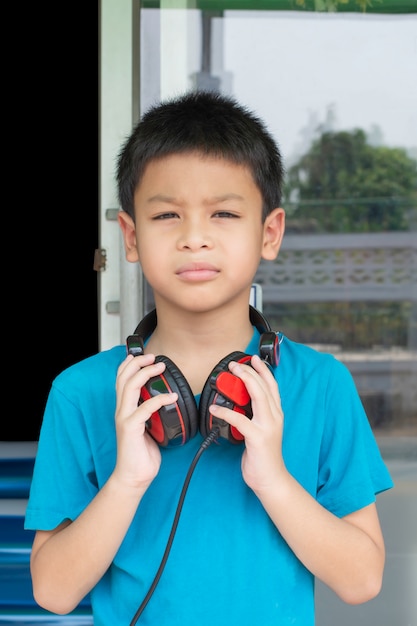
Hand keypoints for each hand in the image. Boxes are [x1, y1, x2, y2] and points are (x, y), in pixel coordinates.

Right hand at [113, 353, 177, 490]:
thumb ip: (150, 413)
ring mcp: (125, 419)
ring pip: (130, 387)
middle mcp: (121, 411)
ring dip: (146, 374)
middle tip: (154, 357)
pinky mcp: (131, 429)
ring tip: (161, 367)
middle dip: (138, 363)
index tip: (144, 356)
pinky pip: (145, 408)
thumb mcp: (147, 427)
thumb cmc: (141, 453)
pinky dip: (159, 399)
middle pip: (124, 378)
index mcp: (124, 409)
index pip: (121, 380)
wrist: (134, 476)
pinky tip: (171, 396)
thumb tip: (165, 400)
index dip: (130, 364)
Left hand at [209, 354, 284, 492]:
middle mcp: (274, 417)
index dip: (263, 371)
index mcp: (276, 414)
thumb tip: (238, 402)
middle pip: (263, 387)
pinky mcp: (257, 438)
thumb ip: (255, 415)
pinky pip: (239, 419)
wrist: (271, 479)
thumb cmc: (262, 456)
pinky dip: (225, 412)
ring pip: (257, 397)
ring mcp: (267, 427)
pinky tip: (214, 408)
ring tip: (229, 373)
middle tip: (234, 363)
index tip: (252, 359)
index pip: (272, 386)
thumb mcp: (262, 430)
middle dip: (249, 371)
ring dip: (243, 381)